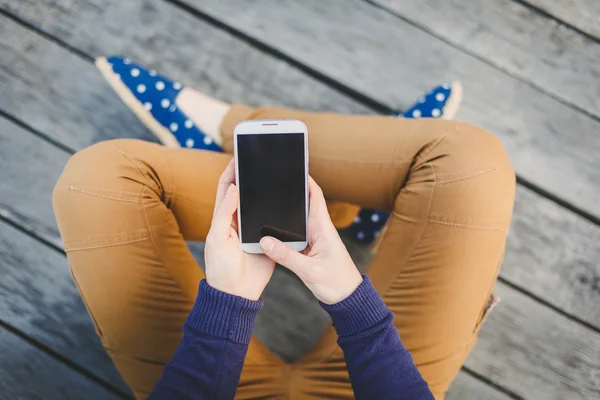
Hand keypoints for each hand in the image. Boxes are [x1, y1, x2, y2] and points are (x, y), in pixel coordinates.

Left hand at [204, 159, 274, 300]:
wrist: (236, 292)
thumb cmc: (220, 266)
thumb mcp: (218, 237)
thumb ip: (225, 212)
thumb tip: (234, 187)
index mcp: (224, 216)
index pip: (227, 186)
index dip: (232, 169)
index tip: (241, 154)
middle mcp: (239, 219)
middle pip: (247, 191)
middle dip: (254, 175)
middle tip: (264, 159)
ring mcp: (254, 228)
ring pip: (263, 204)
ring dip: (269, 191)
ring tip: (279, 174)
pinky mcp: (268, 238)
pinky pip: (276, 221)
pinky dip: (283, 210)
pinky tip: (290, 200)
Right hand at [259, 177, 362, 303]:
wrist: (347, 299)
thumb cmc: (336, 283)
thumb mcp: (310, 270)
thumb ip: (287, 256)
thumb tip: (265, 241)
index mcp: (323, 228)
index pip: (315, 196)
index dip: (306, 180)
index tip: (293, 168)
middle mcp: (318, 230)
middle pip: (303, 204)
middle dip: (290, 192)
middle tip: (272, 182)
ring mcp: (314, 239)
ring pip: (297, 220)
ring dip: (285, 212)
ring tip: (266, 202)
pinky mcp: (309, 249)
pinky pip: (294, 235)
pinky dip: (282, 230)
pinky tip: (269, 230)